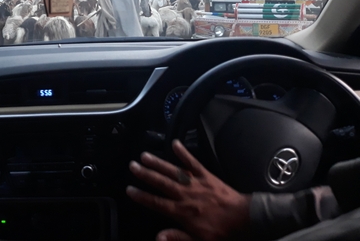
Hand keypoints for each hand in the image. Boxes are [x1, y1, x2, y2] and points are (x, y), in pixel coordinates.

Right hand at [126, 139, 250, 240]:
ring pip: (173, 171)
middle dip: (145, 174)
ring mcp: (196, 183)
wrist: (245, 219)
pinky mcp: (206, 176)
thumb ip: (178, 238)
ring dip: (158, 163)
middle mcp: (186, 195)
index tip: (130, 190)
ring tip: (145, 155)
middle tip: (132, 166)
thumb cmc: (222, 232)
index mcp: (183, 212)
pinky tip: (175, 144)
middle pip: (161, 183)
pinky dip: (184, 153)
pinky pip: (193, 162)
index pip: (157, 203)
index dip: (142, 197)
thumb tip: (158, 237)